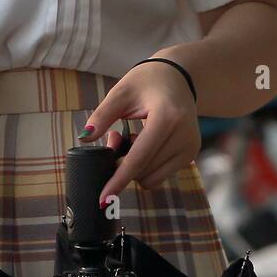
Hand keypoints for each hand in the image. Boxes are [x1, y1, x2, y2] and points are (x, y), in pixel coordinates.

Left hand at [77, 58, 199, 205]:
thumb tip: (85, 139)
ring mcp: (190, 147)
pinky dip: (146, 166)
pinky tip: (144, 144)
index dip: (118, 179)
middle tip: (114, 137)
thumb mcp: (121, 92)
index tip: (102, 199)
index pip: (139, 158)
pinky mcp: (191, 154)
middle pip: (144, 172)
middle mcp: (184, 136)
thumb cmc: (148, 81)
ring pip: (152, 178)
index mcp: (168, 118)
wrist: (179, 76)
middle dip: (122, 164)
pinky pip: (161, 174)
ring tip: (131, 138)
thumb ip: (102, 116)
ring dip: (134, 167)